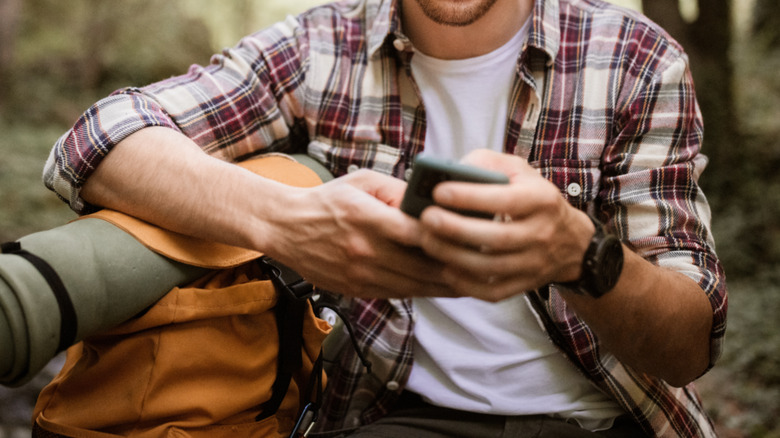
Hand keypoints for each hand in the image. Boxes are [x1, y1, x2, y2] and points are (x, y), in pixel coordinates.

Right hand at [262, 169, 453, 298]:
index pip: (417, 233)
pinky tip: (438, 287)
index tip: (471, 238)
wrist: (285, 228)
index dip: (447, 239)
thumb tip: (430, 203)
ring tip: (469, 281)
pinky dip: (420, 292)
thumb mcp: (363, 182)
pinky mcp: (355, 289)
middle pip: (421, 267)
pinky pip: (396, 294)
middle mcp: (364, 250)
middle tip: (482, 266)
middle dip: (454, 268)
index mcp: (367, 218)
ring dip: (443, 287)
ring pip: (413, 287)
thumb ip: (398, 191)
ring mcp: (359, 274)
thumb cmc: (327, 201)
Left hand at [417, 150, 593, 301]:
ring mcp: (534, 263)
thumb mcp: (519, 171)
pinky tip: (446, 269)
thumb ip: (487, 164)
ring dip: (454, 256)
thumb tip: (452, 171)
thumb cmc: (532, 197)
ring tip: (428, 242)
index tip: (439, 191)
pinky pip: (493, 292)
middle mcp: (541, 233)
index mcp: (541, 199)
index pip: (505, 199)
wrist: (570, 241)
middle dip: (457, 229)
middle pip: (497, 237)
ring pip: (491, 267)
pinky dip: (467, 284)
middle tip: (426, 218)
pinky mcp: (524, 285)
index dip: (470, 197)